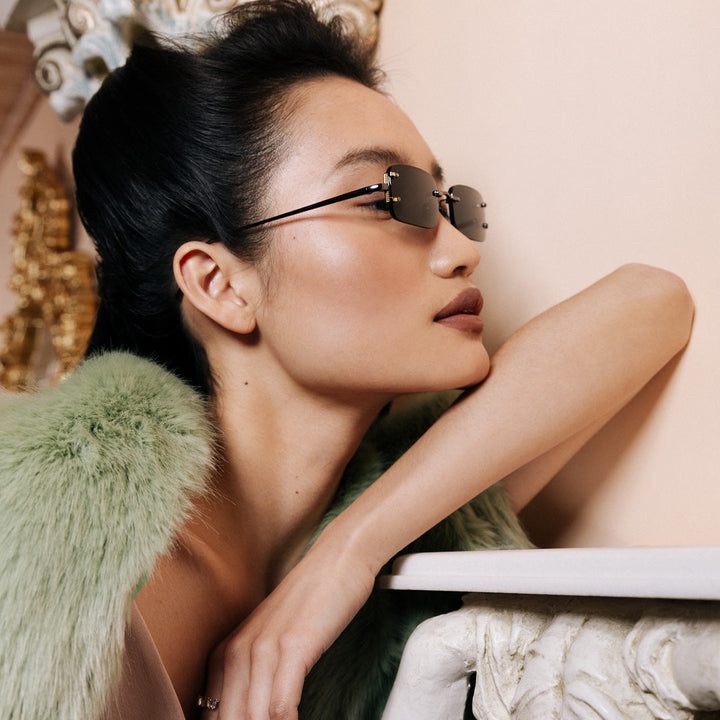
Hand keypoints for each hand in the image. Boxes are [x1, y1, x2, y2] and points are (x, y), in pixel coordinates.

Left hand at [200, 530, 376, 719]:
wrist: (336, 560)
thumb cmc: (309, 602)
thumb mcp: (270, 638)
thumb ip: (253, 674)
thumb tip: (252, 712)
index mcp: (225, 654)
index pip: (210, 714)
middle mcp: (237, 652)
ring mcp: (264, 649)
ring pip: (252, 719)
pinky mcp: (293, 647)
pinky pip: (282, 707)